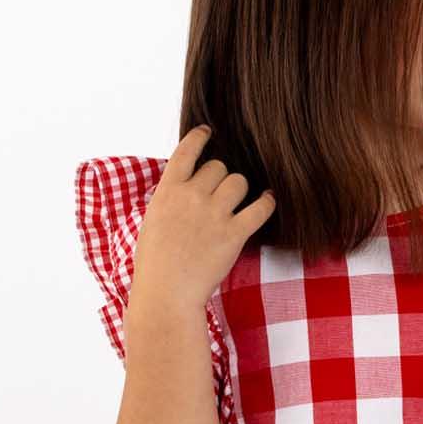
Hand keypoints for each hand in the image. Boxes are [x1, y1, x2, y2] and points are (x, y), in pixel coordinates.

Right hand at [131, 127, 275, 314]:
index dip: (199, 137)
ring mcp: (214, 214)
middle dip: (220, 178)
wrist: (166, 292)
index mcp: (168, 191)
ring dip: (239, 190)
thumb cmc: (156, 264)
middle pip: (217, 167)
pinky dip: (267, 203)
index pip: (186, 151)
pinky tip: (269, 200)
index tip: (207, 131)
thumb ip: (170, 199)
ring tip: (236, 204)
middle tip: (218, 196)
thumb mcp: (153, 221)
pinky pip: (260, 208)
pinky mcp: (234, 233)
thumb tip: (184, 187)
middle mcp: (192, 196)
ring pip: (239, 181)